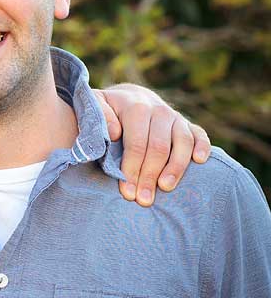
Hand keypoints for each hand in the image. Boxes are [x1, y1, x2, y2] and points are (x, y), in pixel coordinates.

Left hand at [95, 85, 209, 206]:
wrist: (128, 97)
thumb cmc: (107, 110)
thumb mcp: (94, 105)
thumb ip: (100, 116)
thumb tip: (114, 133)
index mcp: (135, 108)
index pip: (136, 143)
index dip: (132, 169)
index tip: (127, 192)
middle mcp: (158, 111)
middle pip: (159, 147)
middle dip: (150, 176)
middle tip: (143, 200)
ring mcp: (175, 117)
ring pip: (182, 142)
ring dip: (176, 168)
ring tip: (165, 187)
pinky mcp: (187, 124)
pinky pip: (199, 134)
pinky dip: (202, 146)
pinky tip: (200, 161)